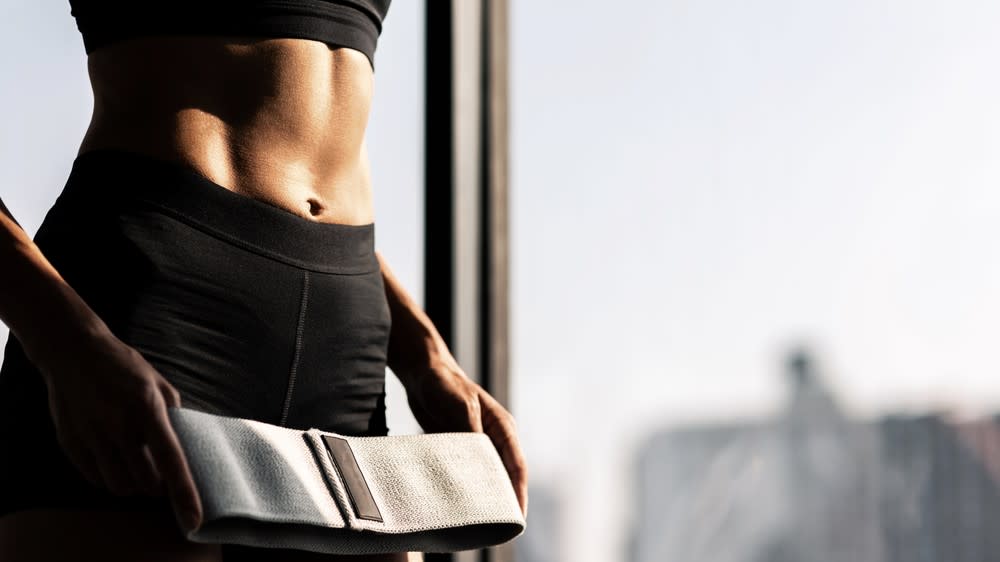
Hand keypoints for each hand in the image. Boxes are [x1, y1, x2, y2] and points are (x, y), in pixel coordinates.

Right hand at [35, 326, 202, 533]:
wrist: (75, 352)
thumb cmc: (125, 367)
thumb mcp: (159, 384)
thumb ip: (175, 415)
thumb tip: (187, 445)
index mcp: (148, 409)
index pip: (171, 460)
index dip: (184, 493)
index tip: (194, 519)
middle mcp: (119, 425)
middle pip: (145, 483)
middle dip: (157, 485)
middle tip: (159, 473)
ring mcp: (91, 435)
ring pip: (119, 486)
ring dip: (133, 485)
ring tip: (136, 466)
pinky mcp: (70, 442)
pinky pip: (95, 478)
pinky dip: (109, 478)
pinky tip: (114, 460)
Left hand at [403, 354, 528, 518]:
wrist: (423, 371)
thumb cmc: (445, 383)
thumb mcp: (460, 406)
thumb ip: (471, 432)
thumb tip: (478, 462)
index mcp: (503, 428)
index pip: (517, 467)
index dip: (519, 493)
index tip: (517, 517)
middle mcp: (494, 438)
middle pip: (503, 476)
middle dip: (503, 501)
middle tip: (499, 528)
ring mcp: (476, 443)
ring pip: (484, 476)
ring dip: (483, 497)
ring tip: (478, 522)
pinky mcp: (458, 446)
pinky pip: (464, 472)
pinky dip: (463, 487)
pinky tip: (455, 503)